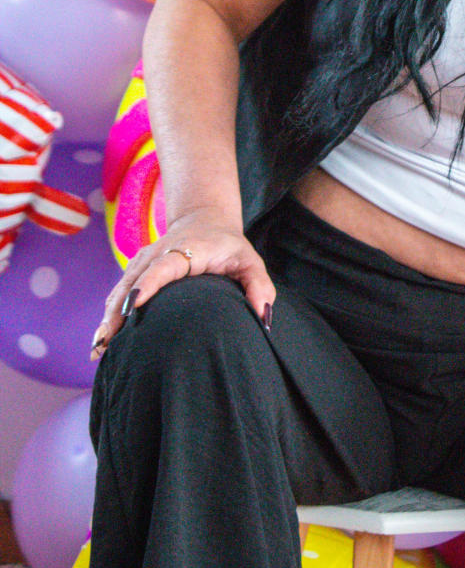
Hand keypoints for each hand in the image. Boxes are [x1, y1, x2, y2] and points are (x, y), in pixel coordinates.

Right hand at [90, 207, 275, 359]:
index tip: (134, 305)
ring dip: (109, 317)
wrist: (205, 219)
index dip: (147, 284)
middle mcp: (158, 253)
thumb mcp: (249, 261)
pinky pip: (119, 292)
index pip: (163, 267)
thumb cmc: (229, 246)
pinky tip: (102, 341)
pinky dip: (109, 314)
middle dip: (118, 310)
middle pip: (133, 280)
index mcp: (185, 249)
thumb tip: (263, 316)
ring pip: (121, 288)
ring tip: (98, 348)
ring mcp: (143, 260)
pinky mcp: (136, 270)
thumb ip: (258, 285)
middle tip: (106, 341)